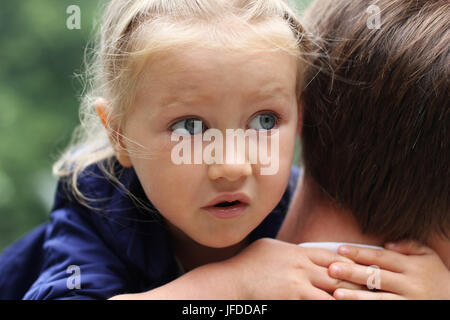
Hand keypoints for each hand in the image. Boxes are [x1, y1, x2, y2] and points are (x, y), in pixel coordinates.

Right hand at [227, 238, 361, 298]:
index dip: (353, 262)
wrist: (231, 281)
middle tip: (378, 287)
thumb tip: (303, 253)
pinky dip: (332, 304)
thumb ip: (291, 251)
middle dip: (359, 282)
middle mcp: (302, 266)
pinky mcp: (293, 298)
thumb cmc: (248, 265)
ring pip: (334, 292)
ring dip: (352, 298)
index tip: (367, 267)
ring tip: (370, 302)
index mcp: (298, 252)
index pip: (333, 256)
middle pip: (339, 274)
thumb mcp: (271, 249)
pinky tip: (342, 305)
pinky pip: (318, 304)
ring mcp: (298, 283)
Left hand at [327, 241, 449, 299]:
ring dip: (356, 297)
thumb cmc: (435, 276)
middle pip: (377, 278)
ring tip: (336, 294)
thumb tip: (387, 243)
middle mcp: (410, 284)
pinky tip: (350, 307)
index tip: (340, 249)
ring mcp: (409, 302)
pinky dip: (367, 308)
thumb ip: (409, 246)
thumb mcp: (428, 256)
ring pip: (379, 300)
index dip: (360, 253)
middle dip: (352, 273)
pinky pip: (384, 310)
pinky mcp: (406, 313)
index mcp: (412, 266)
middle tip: (331, 269)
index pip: (381, 258)